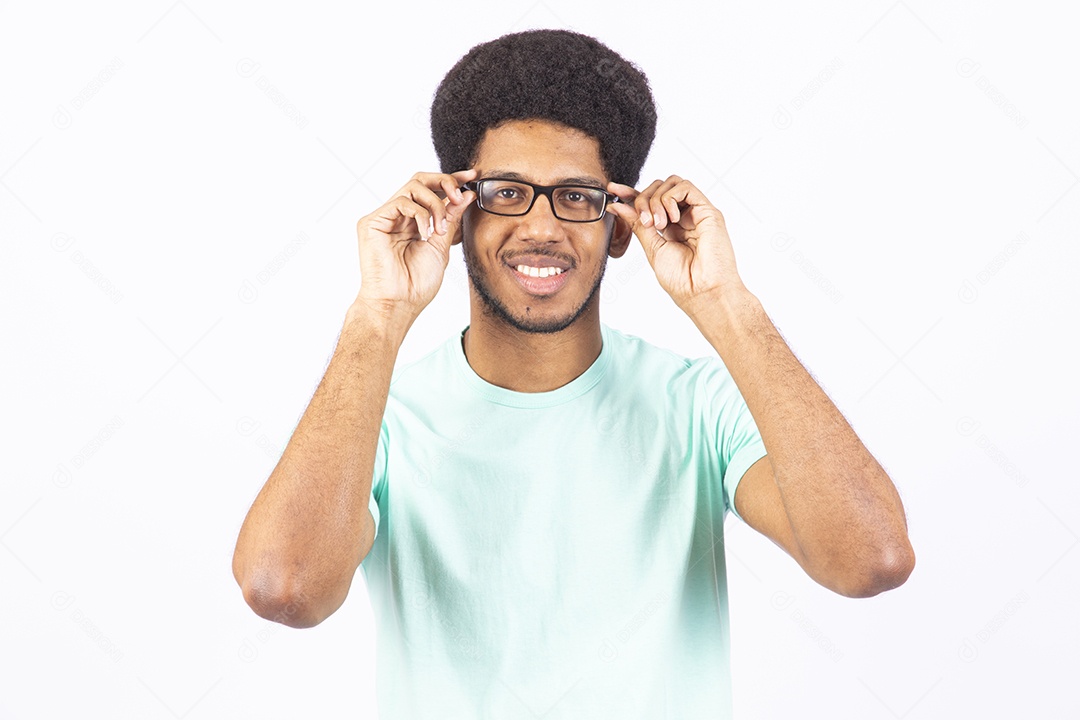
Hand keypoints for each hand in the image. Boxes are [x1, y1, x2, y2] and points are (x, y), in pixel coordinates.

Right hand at [353, 169, 476, 320]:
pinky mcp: (371, 222)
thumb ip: (451, 219)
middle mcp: (397, 216)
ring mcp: (384, 218)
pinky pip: (402, 202)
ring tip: (439, 230)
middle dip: (445, 181)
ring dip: (435, 205)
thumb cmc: (417, 284)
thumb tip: (466, 195)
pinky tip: (425, 235)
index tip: (473, 177)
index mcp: (413, 222)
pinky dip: (420, 215)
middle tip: (459, 195)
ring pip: (413, 186)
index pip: (431, 191)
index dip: (451, 181)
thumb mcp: (442, 245)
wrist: (399, 304)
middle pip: (420, 180)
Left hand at [606, 175, 746, 314]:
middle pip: (659, 188)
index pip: (649, 201)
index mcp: (670, 227)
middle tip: (645, 223)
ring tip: (658, 224)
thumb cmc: (681, 279)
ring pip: (671, 183)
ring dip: (657, 199)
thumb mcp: (652, 248)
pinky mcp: (708, 211)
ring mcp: (696, 213)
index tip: (613, 189)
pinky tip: (670, 218)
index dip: (631, 193)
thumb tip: (618, 206)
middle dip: (643, 199)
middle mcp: (684, 217)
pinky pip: (686, 187)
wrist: (702, 292)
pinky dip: (671, 198)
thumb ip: (638, 225)